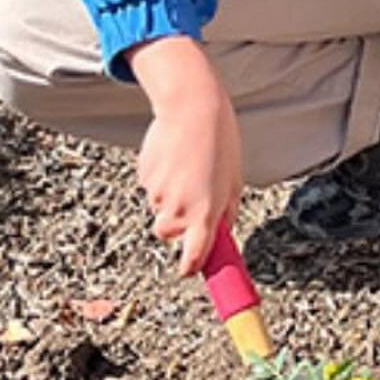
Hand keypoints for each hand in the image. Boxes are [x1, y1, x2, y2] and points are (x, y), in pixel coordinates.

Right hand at [135, 83, 242, 277]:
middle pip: (168, 233)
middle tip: (191, 197)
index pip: (194, 256)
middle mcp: (180, 208)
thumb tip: (221, 232)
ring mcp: (159, 193)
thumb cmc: (221, 142)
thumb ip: (226, 210)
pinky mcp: (145, 176)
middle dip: (176, 223)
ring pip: (160, 206)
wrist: (193, 109)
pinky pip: (152, 186)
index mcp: (207, 212)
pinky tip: (174, 156)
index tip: (188, 270)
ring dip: (171, 195)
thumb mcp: (234, 179)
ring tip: (188, 165)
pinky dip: (161, 177)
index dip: (190, 267)